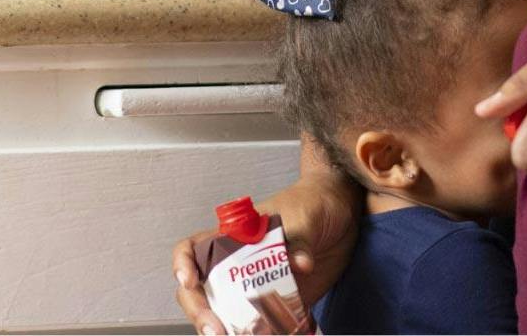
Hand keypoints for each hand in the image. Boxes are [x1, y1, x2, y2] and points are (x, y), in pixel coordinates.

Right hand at [173, 176, 360, 333]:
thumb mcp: (305, 215)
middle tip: (216, 330)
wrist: (344, 212)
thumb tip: (300, 264)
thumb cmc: (314, 202)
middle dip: (201, 312)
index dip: (183, 265)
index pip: (193, 249)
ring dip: (227, 331)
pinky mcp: (282, 303)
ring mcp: (258, 287)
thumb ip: (299, 240)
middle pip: (203, 292)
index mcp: (234, 238)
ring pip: (228, 315)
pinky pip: (264, 326)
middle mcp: (239, 266)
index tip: (190, 282)